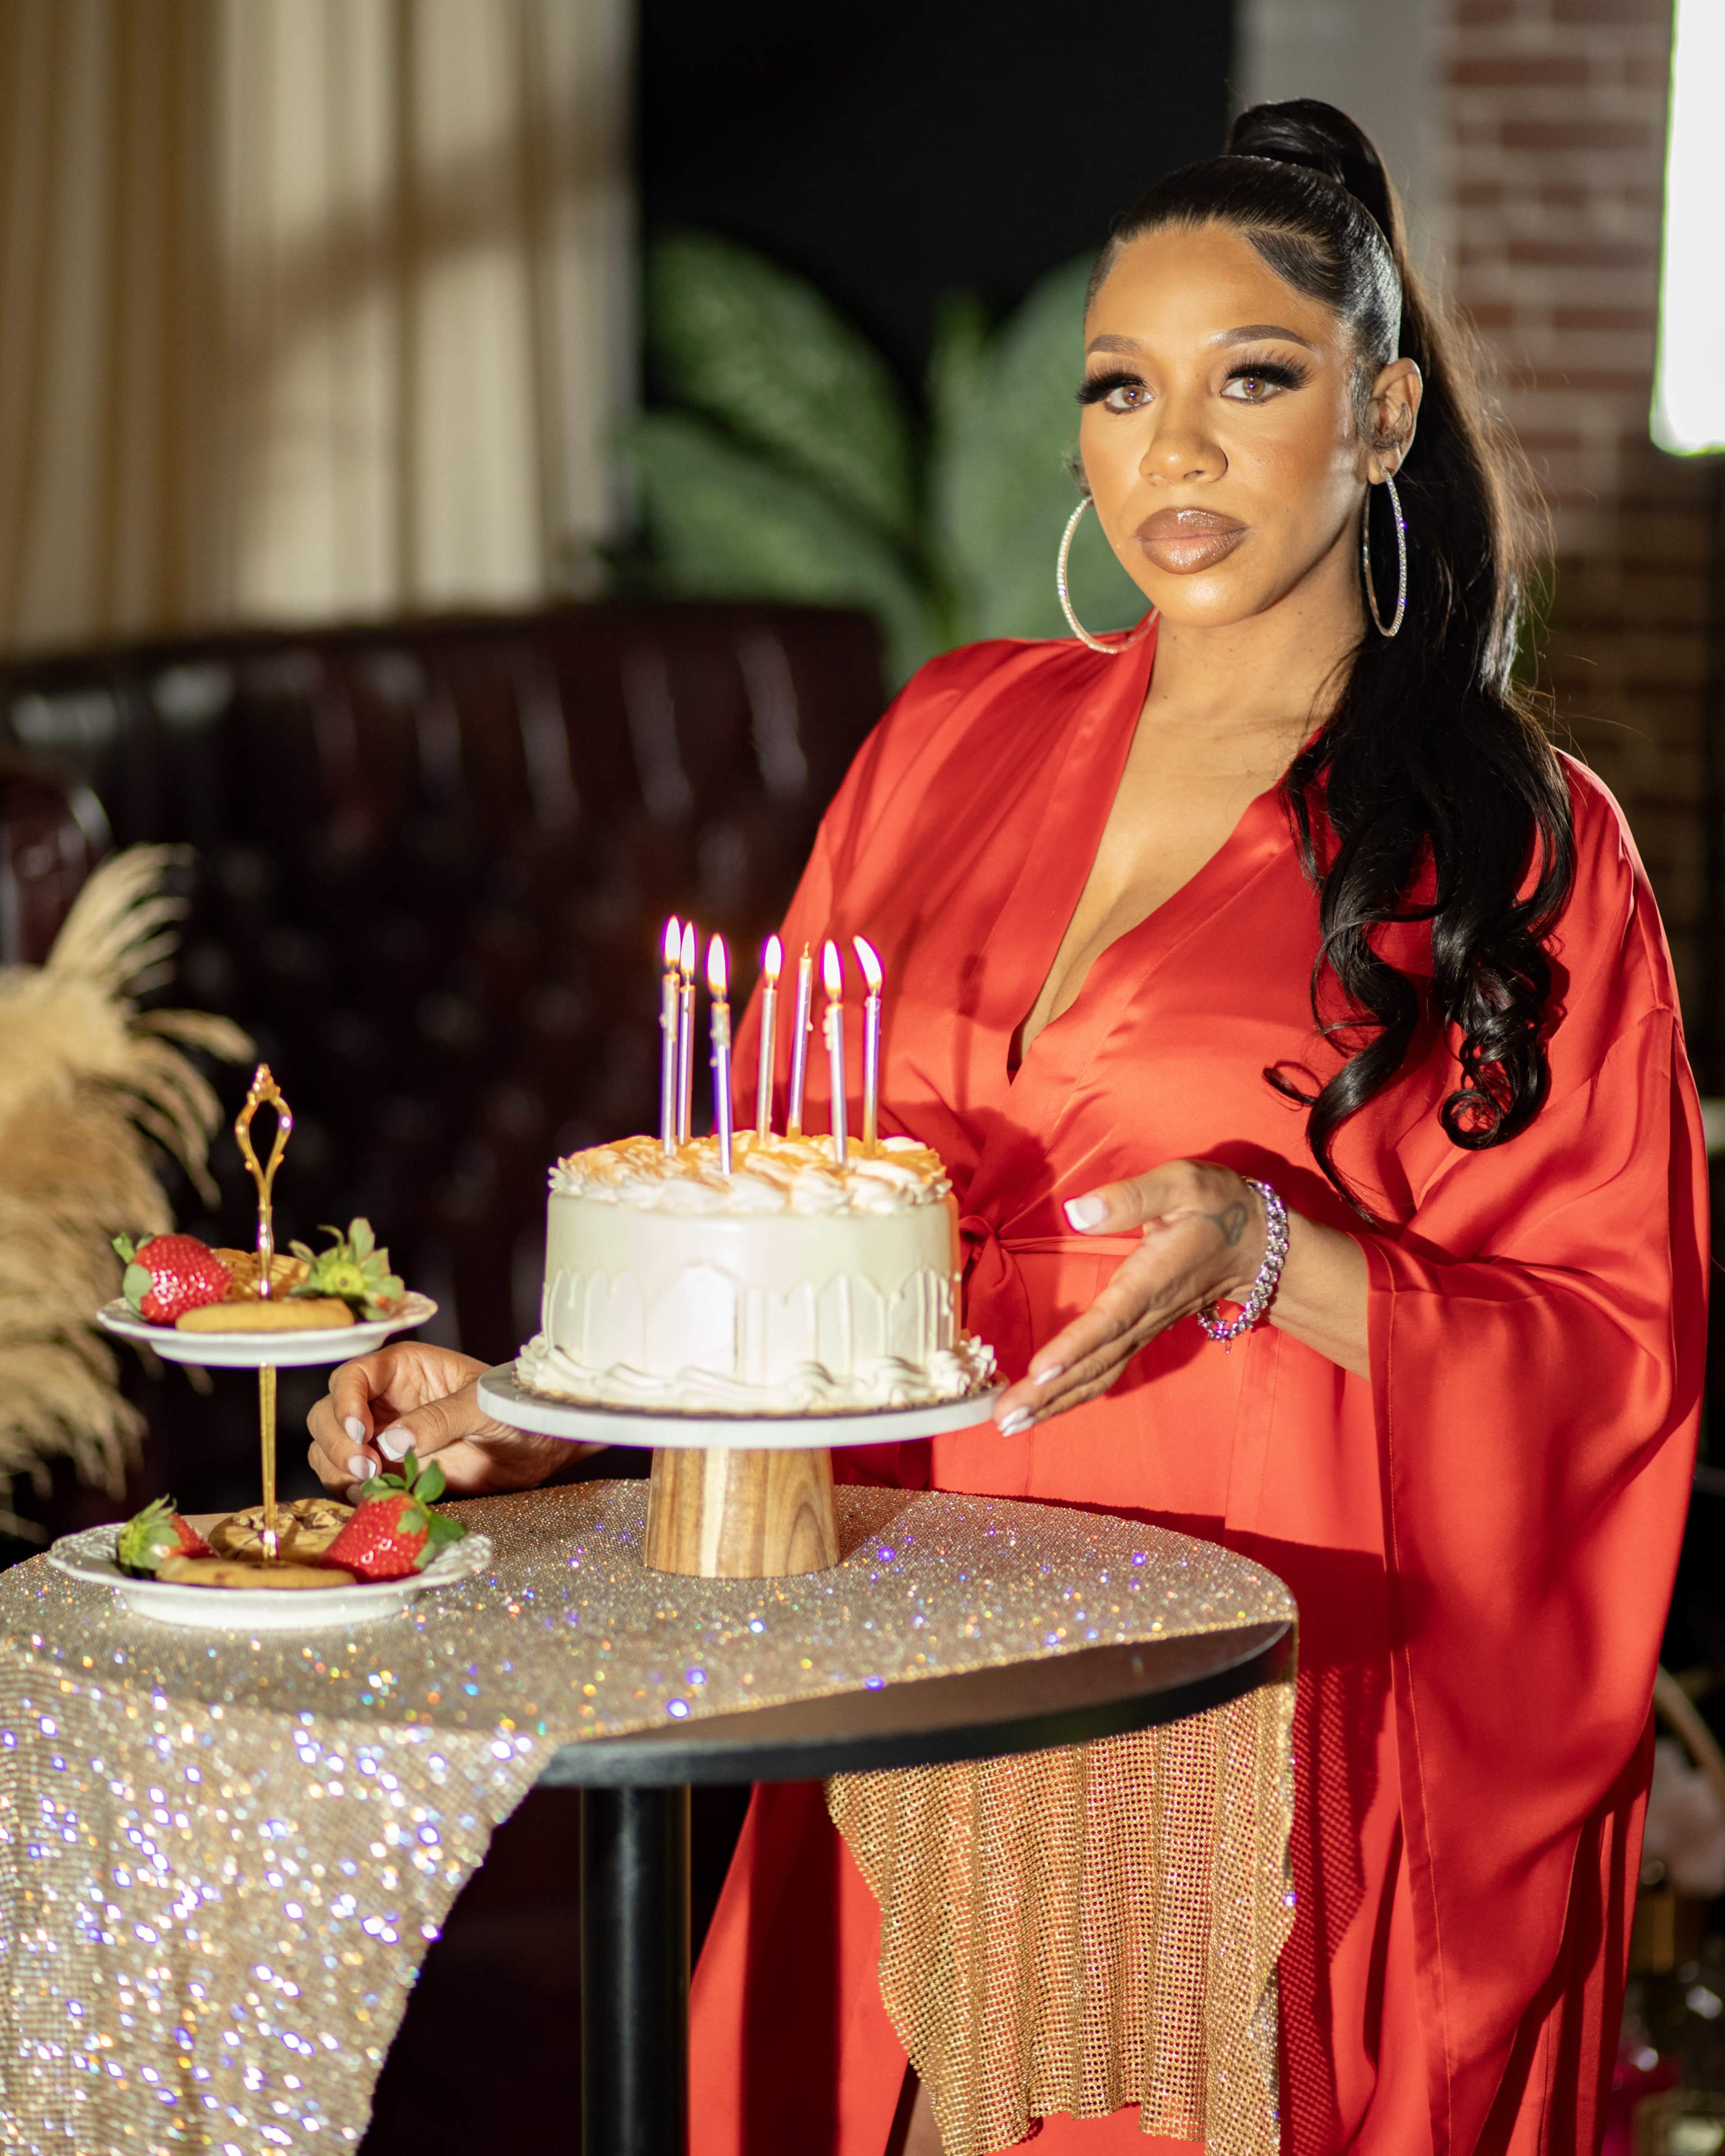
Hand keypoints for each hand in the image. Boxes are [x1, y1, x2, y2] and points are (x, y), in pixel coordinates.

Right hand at [307, 1342, 593, 1499]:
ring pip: (330, 1450)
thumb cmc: (515, 1407)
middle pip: (327, 1414)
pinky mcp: (388, 1472)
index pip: (351, 1377)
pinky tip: (375, 1497)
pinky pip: (350, 1482)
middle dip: (336, 1440)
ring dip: (338, 1469)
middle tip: (364, 1466)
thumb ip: (440, 1419)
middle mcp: (383, 1402)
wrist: (540, 1444)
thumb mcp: (483, 1406)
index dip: (345, 1402)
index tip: (359, 1431)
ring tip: (372, 1484)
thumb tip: (390, 1442)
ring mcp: (382, 1439)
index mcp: (402, 1369)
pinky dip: (352, 1492)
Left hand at [993, 1160, 1266, 1433]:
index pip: (1109, 1320)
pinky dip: (1073, 1392)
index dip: (1074, 1347)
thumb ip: (1130, 1198)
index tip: (1040, 1372)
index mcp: (1151, 1280)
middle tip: (1004, 1420)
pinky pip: (1106, 1369)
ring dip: (1056, 1402)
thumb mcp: (1180, 1184)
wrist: (1259, 1242)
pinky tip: (1045, 1405)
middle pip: (1095, 1361)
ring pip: (1099, 1373)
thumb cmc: (1216, 1206)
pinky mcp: (1141, 1332)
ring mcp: (1145, 1329)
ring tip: (1011, 1423)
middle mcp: (1147, 1314)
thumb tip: (1077, 1212)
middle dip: (1049, 1393)